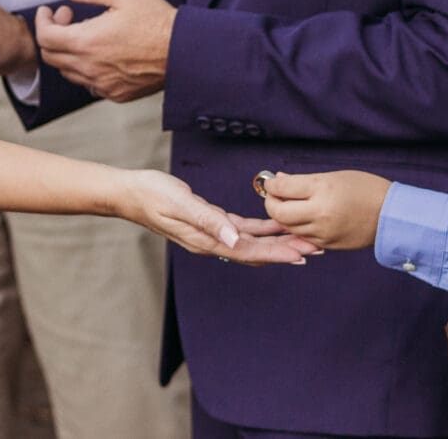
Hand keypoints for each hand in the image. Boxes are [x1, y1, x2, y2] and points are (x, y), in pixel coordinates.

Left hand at [34, 0, 174, 101]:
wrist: (185, 51)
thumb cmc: (156, 20)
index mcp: (86, 41)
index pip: (45, 37)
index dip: (43, 21)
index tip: (50, 11)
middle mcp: (89, 68)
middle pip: (51, 57)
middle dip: (52, 35)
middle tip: (69, 19)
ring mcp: (102, 84)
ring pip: (68, 72)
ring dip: (68, 53)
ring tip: (86, 35)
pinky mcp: (116, 94)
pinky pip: (89, 85)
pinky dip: (87, 70)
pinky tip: (103, 55)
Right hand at [117, 170, 319, 264]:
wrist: (131, 193)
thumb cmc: (152, 196)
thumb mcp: (180, 204)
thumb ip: (208, 221)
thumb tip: (234, 239)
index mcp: (208, 241)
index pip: (250, 251)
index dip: (278, 254)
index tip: (302, 255)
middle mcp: (213, 242)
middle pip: (258, 251)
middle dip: (287, 250)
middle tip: (317, 247)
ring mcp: (213, 234)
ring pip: (254, 242)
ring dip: (279, 241)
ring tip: (305, 239)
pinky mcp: (212, 222)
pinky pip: (243, 229)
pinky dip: (262, 229)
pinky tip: (276, 225)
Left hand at [262, 170, 391, 248]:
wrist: (390, 215)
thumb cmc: (365, 189)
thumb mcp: (335, 176)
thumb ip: (304, 180)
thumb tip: (279, 179)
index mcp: (322, 189)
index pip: (283, 188)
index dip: (272, 184)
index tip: (271, 182)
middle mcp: (320, 212)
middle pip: (278, 212)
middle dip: (271, 203)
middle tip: (273, 196)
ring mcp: (323, 231)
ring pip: (288, 227)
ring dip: (282, 217)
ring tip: (288, 206)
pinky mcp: (327, 244)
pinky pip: (302, 237)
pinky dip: (297, 227)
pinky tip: (302, 218)